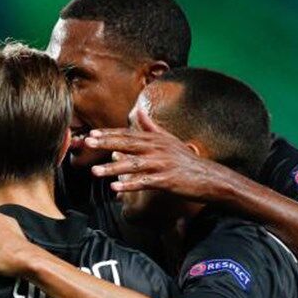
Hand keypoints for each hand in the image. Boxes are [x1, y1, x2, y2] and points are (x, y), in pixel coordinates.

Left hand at [84, 106, 237, 200]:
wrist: (209, 177)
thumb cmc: (185, 159)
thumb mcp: (168, 139)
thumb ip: (150, 125)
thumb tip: (137, 109)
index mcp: (155, 139)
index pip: (128, 134)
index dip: (109, 134)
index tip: (92, 135)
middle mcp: (158, 148)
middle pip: (128, 144)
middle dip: (106, 143)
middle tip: (88, 143)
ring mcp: (162, 164)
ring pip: (133, 165)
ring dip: (113, 168)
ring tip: (94, 172)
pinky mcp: (167, 180)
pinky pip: (144, 182)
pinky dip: (130, 185)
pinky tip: (115, 188)